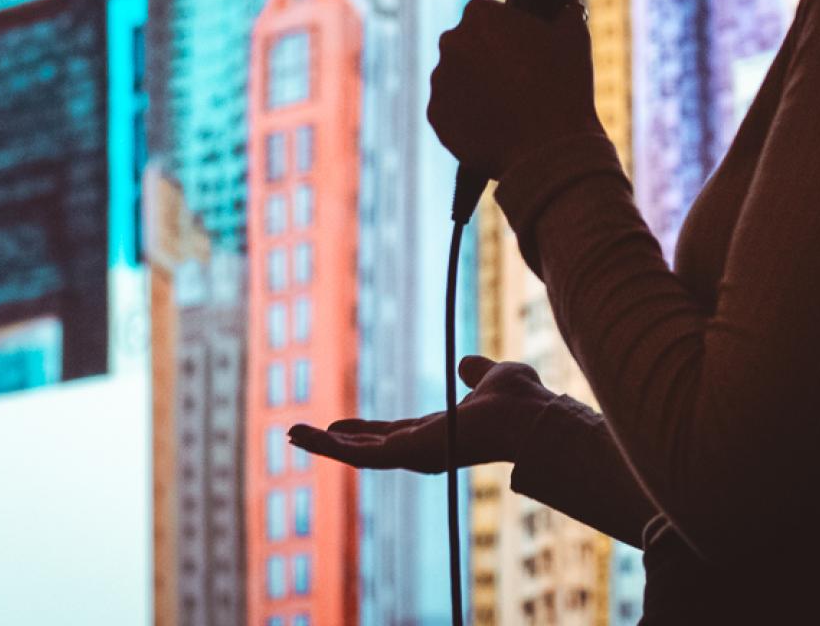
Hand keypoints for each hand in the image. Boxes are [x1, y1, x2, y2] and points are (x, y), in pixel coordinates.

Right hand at [288, 355, 555, 473]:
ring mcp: (413, 454)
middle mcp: (423, 449)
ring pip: (358, 454)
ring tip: (292, 435)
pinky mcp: (406, 454)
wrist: (528, 414)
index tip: (340, 425)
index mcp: (440, 432)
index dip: (365, 430)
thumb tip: (469, 365)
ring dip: (323, 445)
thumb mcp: (492, 377)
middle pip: (369, 448)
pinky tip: (303, 437)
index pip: (394, 433)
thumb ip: (477, 373)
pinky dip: (328, 446)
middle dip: (336, 443)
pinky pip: (359, 455)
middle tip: (302, 435)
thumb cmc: (519, 400)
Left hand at [427, 0, 603, 180]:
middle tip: (518, 80)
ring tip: (508, 107)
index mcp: (480, 15)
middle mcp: (451, 42)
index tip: (523, 50)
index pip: (485, 14)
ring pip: (456, 78)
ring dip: (474, 87)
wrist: (548, 149)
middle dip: (485, 58)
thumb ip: (566, 5)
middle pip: (467, 44)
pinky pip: (450, 110)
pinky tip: (495, 126)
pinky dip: (466, 116)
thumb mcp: (574, 36)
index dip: (505, 31)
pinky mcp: (435, 116)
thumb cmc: (565, 87)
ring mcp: (439, 81)